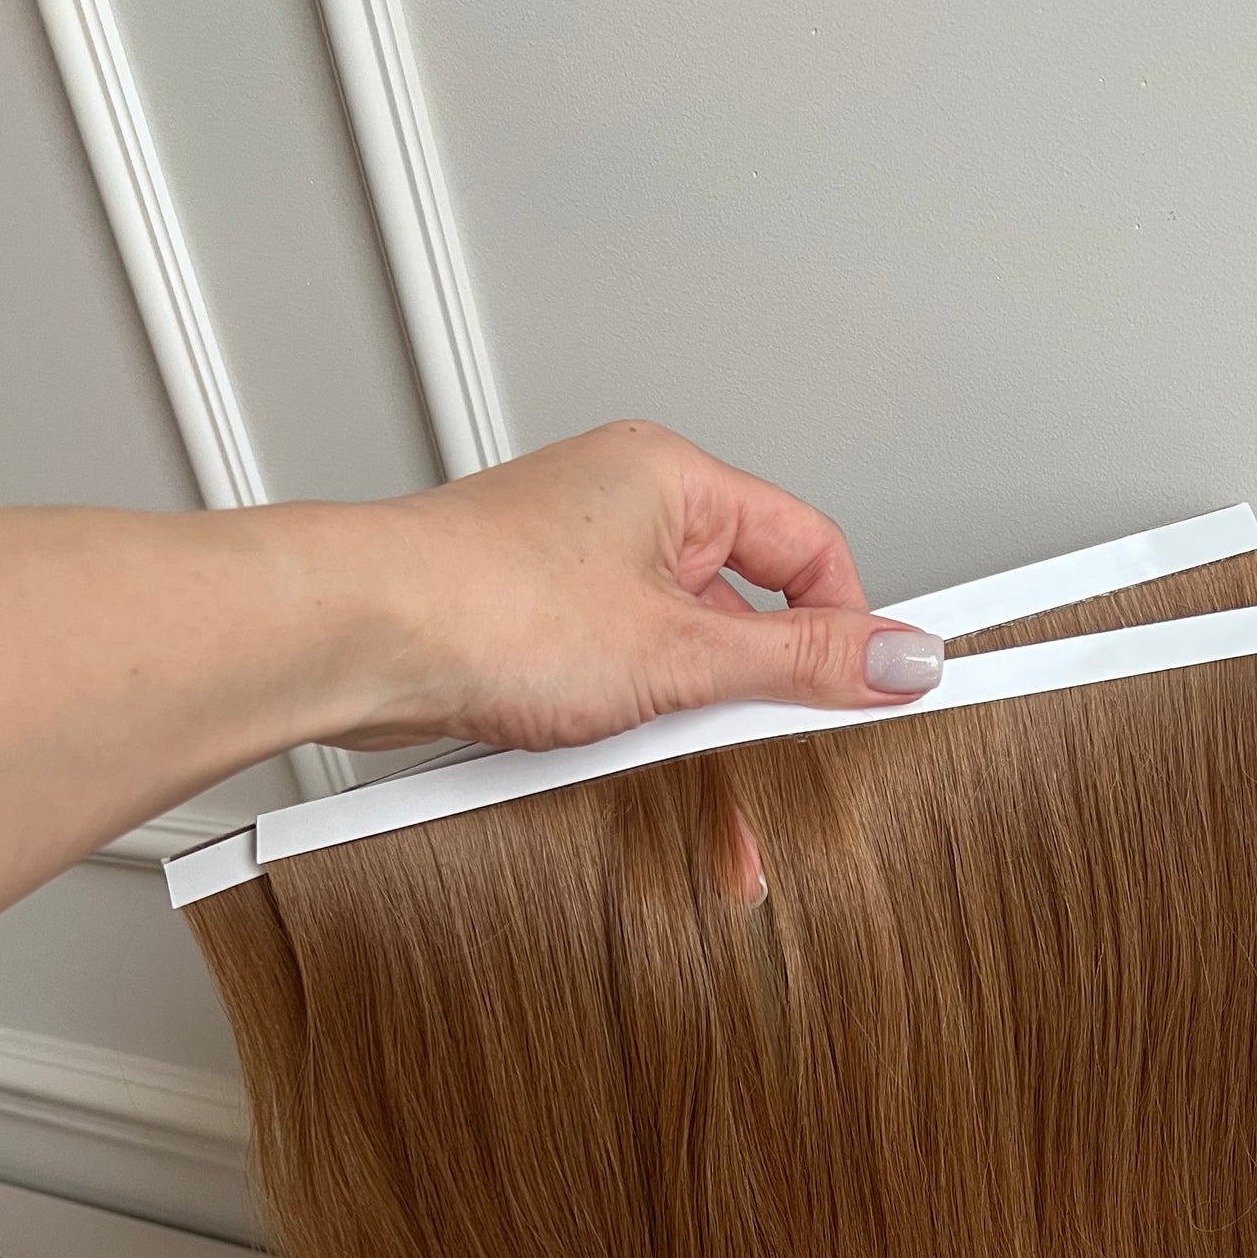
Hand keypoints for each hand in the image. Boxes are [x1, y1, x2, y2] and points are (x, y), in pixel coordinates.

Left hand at [321, 420, 944, 752]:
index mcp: (673, 480)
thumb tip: (898, 657)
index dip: (849, 626)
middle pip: (743, 615)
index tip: (879, 690)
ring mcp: (575, 573)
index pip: (807, 547)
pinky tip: (623, 767)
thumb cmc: (486, 605)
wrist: (358, 638)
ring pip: (677, 662)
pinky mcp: (532, 632)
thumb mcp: (681, 652)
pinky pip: (618, 684)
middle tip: (783, 759)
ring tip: (685, 778)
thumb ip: (800, 664)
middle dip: (762, 703)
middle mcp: (624, 512)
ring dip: (691, 734)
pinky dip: (633, 734)